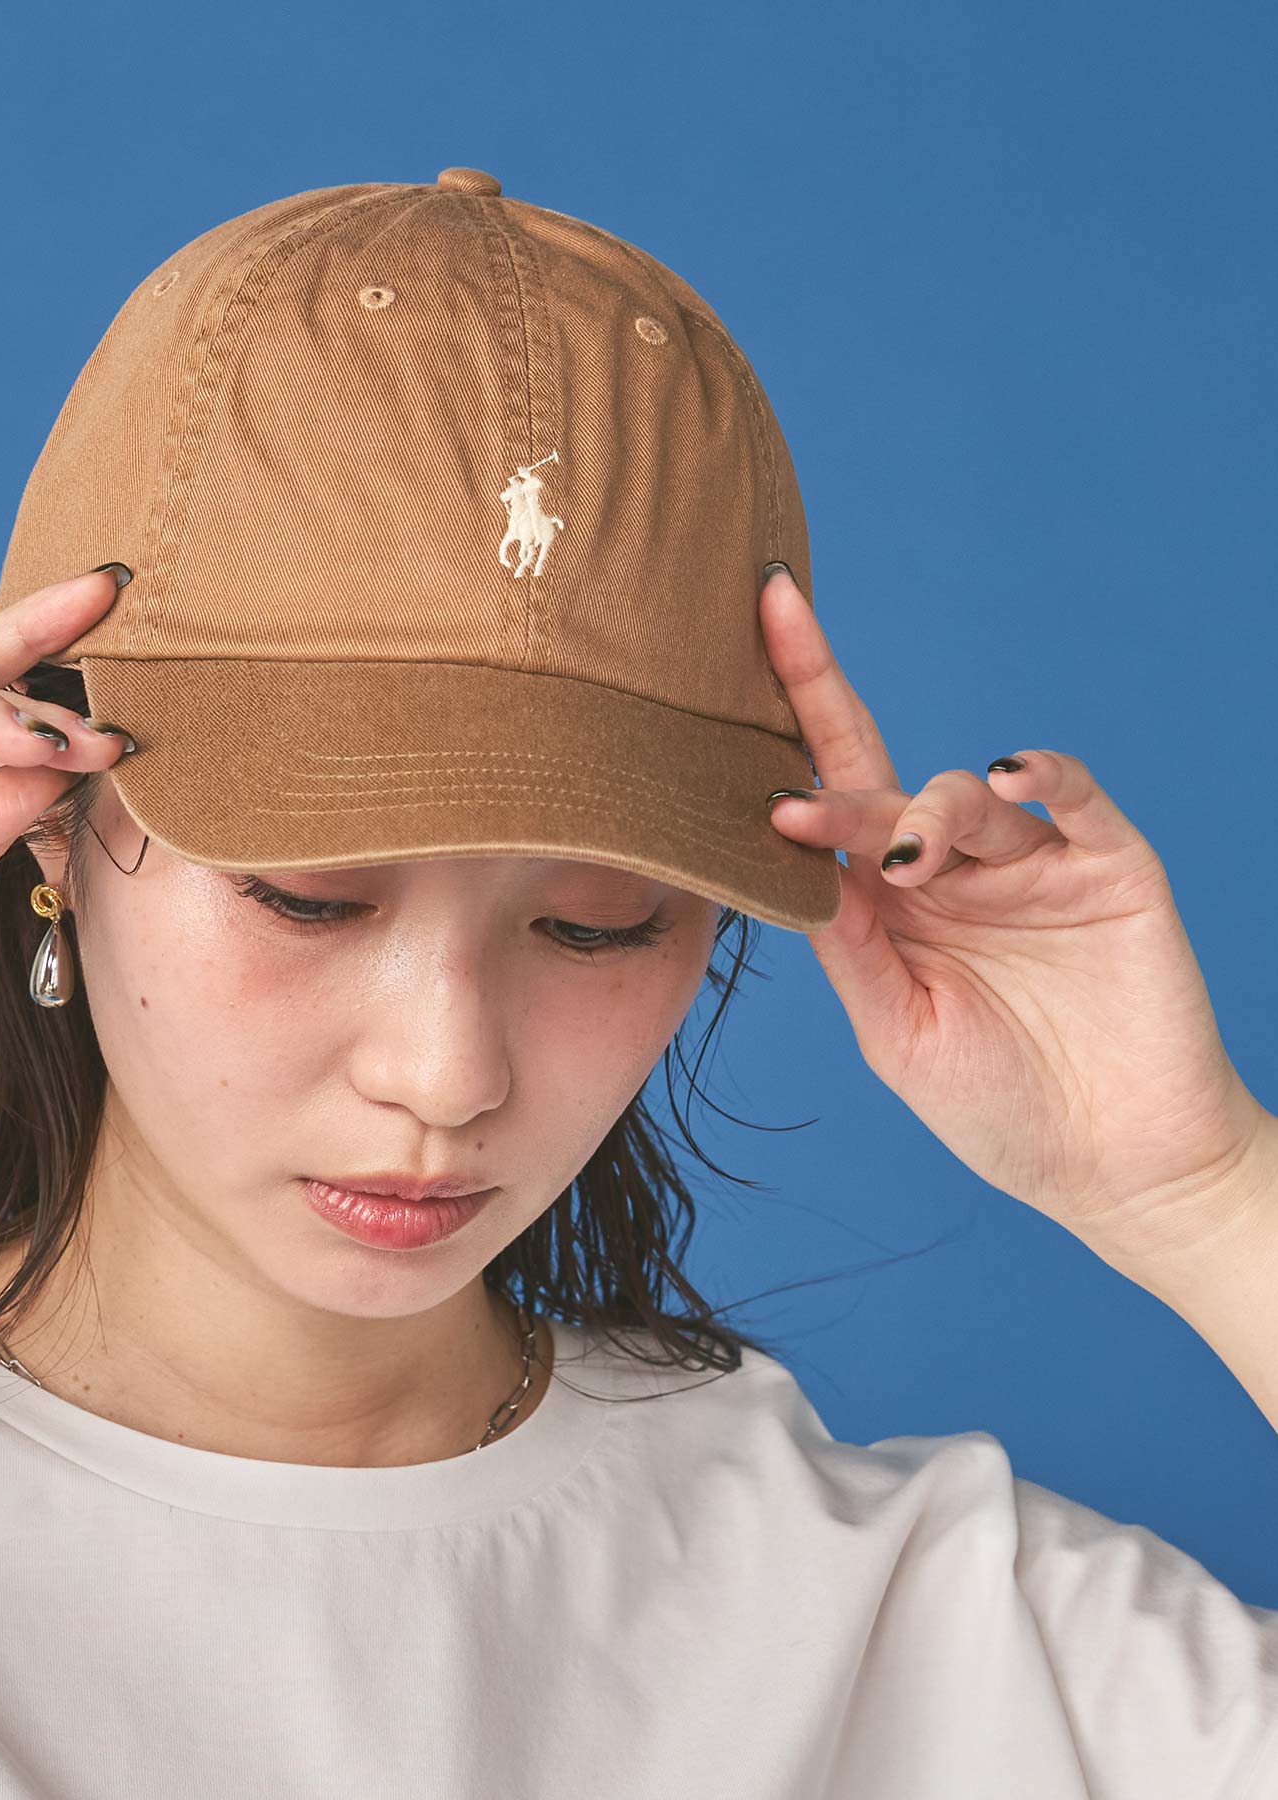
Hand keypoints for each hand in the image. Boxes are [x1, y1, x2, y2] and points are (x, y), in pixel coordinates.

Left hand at [757, 562, 1274, 1289]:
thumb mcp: (899, 1031)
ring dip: (929, 811)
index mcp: (890, 905)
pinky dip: (1045, 777)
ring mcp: (1030, 863)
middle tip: (797, 793)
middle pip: (880, 775)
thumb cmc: (997, 1107)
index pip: (830, 797)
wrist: (1116, 1166)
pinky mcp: (1106, 866)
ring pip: (965, 793)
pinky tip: (1014, 780)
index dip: (794, 714)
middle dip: (828, 736)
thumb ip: (852, 945)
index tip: (755, 633)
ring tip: (913, 863)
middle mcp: (952, 869)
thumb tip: (792, 857)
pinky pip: (1071, 797)